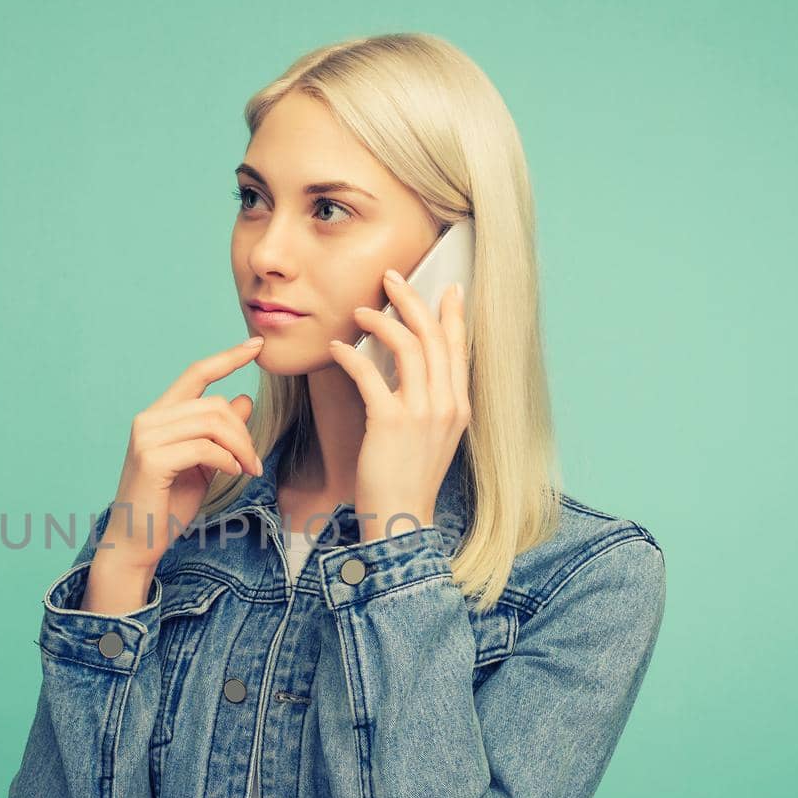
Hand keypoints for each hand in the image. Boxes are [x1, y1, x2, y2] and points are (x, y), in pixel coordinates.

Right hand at [99, 335, 266, 570]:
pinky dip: (227, 459)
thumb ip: (219, 433)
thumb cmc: (167, 505)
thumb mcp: (203, 464)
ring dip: (240, 448)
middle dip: (243, 432)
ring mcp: (147, 437)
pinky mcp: (151, 459)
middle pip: (213, 404)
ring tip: (248, 470)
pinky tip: (234, 474)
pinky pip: (204, 447)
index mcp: (159, 415)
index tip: (256, 345)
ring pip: (212, 423)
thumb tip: (243, 399)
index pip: (196, 373)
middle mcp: (148, 419)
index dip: (228, 357)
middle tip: (255, 463)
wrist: (136, 543)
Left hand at [326, 269, 469, 543]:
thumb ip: (430, 402)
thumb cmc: (409, 480)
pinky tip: (337, 347)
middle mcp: (447, 404)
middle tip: (391, 277)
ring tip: (359, 312)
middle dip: (412, 299)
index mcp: (459, 406)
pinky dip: (352, 355)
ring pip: (408, 347)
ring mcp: (422, 413)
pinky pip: (371, 374)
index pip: (459, 348)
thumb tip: (417, 370)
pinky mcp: (390, 423)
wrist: (401, 520)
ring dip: (381, 321)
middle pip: (433, 336)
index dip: (452, 313)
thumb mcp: (432, 437)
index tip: (448, 287)